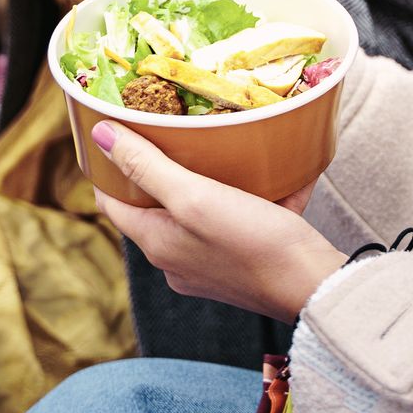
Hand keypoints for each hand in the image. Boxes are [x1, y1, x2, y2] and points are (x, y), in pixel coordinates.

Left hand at [91, 120, 344, 322]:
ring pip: (199, 210)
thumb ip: (148, 167)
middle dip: (162, 167)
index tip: (116, 131)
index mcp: (157, 243)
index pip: (112, 202)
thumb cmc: (252, 242)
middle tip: (173, 128)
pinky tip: (274, 172)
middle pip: (155, 205)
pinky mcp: (242, 261)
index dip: (109, 166)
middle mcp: (177, 257)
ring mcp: (210, 263)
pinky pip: (239, 219)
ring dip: (208, 179)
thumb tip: (100, 136)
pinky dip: (253, 195)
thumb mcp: (194, 197)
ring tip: (222, 145)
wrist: (312, 284)